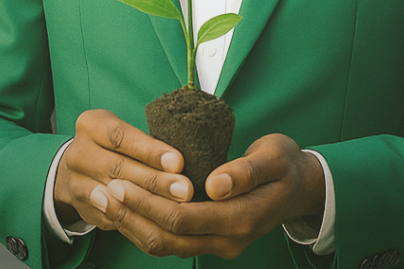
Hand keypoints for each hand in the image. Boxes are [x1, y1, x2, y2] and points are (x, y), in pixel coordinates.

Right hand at [54, 109, 193, 226]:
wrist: (80, 165)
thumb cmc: (113, 142)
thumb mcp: (124, 129)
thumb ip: (145, 141)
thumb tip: (181, 161)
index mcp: (90, 125)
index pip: (121, 137)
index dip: (150, 151)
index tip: (178, 162)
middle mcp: (78, 154)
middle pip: (119, 168)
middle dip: (155, 181)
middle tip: (185, 190)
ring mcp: (76, 183)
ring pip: (116, 196)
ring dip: (149, 204)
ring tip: (178, 208)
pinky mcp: (82, 208)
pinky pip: (112, 218)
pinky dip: (137, 221)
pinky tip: (160, 223)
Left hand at [88, 132, 324, 258]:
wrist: (301, 186)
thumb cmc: (285, 163)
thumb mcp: (274, 156)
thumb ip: (245, 171)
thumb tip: (214, 184)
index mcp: (242, 219)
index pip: (183, 218)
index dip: (148, 202)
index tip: (121, 180)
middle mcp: (228, 240)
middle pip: (168, 237)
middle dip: (131, 214)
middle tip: (102, 189)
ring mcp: (220, 245)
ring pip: (166, 246)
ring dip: (133, 225)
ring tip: (104, 200)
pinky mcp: (212, 240)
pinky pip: (173, 242)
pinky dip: (145, 227)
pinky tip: (126, 209)